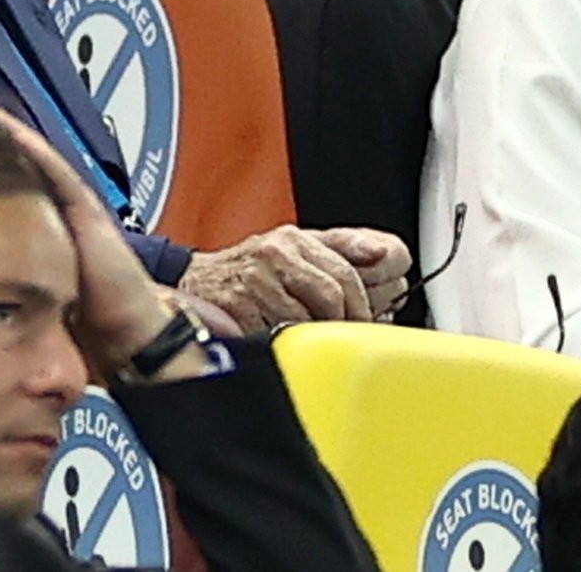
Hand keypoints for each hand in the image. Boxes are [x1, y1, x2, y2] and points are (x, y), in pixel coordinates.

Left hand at [0, 98, 187, 374]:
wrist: (129, 334)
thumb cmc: (86, 320)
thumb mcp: (33, 294)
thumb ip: (5, 284)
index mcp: (42, 227)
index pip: (6, 182)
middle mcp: (57, 209)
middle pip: (17, 162)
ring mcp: (75, 205)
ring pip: (35, 157)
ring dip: (5, 131)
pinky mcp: (88, 209)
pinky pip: (59, 172)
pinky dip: (35, 151)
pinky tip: (12, 134)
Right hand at [179, 226, 407, 335]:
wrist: (196, 282)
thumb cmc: (250, 270)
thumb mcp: (296, 248)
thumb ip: (342, 248)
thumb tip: (384, 252)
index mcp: (295, 239)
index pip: (346, 271)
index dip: (363, 302)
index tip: (368, 319)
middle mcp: (276, 253)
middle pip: (332, 294)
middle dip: (344, 322)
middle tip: (345, 338)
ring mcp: (256, 279)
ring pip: (307, 318)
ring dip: (314, 335)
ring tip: (311, 340)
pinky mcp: (239, 305)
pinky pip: (277, 332)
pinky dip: (285, 340)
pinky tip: (282, 338)